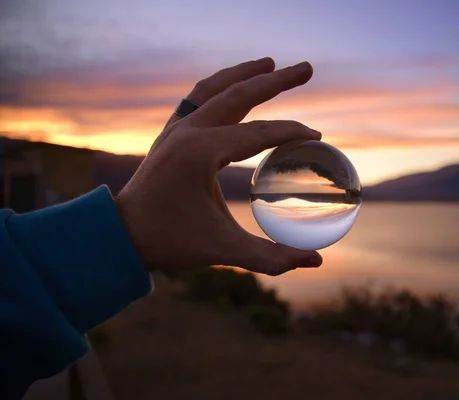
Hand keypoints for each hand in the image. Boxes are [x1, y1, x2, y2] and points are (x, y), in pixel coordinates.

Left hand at [115, 58, 322, 275]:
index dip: (291, 132)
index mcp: (201, 154)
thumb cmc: (170, 241)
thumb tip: (316, 262)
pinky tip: (232, 85)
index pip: (258, 134)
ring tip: (270, 64)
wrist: (121, 235)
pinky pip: (198, 98)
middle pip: (239, 94)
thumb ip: (271, 257)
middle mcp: (188, 133)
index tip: (316, 136)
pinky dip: (219, 86)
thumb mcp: (223, 251)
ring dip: (245, 74)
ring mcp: (176, 129)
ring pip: (216, 88)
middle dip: (276, 80)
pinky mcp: (170, 134)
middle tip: (306, 68)